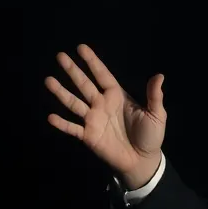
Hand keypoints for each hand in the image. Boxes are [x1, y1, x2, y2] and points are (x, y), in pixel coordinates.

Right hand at [45, 44, 165, 189]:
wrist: (142, 160)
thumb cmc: (150, 135)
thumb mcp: (156, 114)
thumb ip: (154, 96)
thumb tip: (159, 76)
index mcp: (117, 96)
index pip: (102, 75)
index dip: (92, 62)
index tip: (81, 48)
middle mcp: (102, 104)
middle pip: (84, 84)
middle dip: (72, 71)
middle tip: (60, 56)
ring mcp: (93, 120)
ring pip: (74, 103)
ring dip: (61, 93)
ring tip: (48, 80)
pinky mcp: (88, 136)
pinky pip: (72, 128)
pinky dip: (62, 124)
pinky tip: (50, 117)